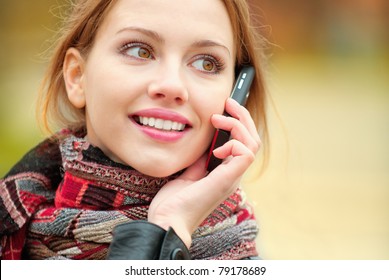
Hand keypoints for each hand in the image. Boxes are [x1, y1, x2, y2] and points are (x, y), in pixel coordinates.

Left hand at [148, 98, 260, 247]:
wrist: (168, 221)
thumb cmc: (175, 203)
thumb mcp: (188, 174)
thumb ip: (200, 161)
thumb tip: (206, 146)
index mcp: (225, 173)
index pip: (243, 144)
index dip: (238, 124)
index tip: (223, 109)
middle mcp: (233, 175)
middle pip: (252, 140)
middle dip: (242, 116)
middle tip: (228, 102)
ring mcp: (233, 177)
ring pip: (253, 143)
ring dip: (238, 124)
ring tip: (218, 119)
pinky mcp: (228, 179)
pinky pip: (246, 153)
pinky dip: (233, 143)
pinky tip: (215, 149)